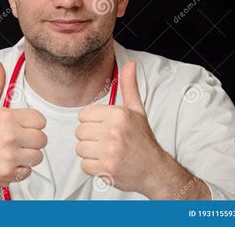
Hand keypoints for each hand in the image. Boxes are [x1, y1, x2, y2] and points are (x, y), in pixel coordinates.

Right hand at [0, 59, 46, 187]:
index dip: (33, 125)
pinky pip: (28, 171)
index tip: (23, 127)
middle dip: (32, 141)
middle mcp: (10, 136)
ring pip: (38, 156)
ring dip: (28, 156)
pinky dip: (21, 170)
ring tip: (13, 152)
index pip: (40, 120)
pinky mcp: (8, 173)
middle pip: (42, 139)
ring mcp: (9, 156)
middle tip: (18, 141)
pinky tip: (9, 163)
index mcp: (7, 117)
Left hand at [75, 61, 166, 195]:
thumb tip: (130, 64)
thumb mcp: (137, 110)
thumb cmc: (143, 140)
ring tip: (106, 152)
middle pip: (79, 132)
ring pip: (80, 148)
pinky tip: (106, 163)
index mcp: (118, 114)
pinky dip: (93, 167)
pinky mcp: (106, 168)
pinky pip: (84, 165)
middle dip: (90, 138)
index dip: (92, 123)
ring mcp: (110, 150)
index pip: (83, 115)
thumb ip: (129, 86)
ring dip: (90, 153)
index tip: (104, 128)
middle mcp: (113, 131)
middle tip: (106, 142)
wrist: (154, 169)